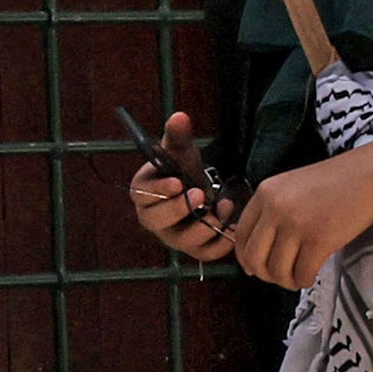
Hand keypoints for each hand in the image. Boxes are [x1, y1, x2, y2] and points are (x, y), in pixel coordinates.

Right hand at [123, 113, 227, 258]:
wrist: (202, 189)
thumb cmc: (184, 170)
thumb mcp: (182, 151)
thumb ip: (178, 136)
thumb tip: (179, 116)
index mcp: (144, 192)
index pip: (141, 195)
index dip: (157, 190)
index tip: (177, 182)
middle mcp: (153, 218)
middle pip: (154, 221)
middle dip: (177, 210)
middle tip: (199, 195)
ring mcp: (173, 236)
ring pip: (180, 241)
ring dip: (201, 227)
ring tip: (220, 209)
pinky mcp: (194, 249)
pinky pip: (204, 254)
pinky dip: (220, 243)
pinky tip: (231, 224)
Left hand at [224, 146, 372, 289]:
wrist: (372, 174)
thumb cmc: (335, 182)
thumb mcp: (292, 188)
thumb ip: (272, 213)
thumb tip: (255, 257)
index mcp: (266, 193)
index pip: (241, 236)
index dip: (247, 258)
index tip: (257, 267)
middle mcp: (276, 208)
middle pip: (255, 258)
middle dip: (266, 274)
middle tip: (281, 275)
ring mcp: (297, 224)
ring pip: (277, 271)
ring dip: (287, 280)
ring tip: (299, 274)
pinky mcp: (319, 240)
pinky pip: (302, 274)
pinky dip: (305, 280)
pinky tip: (312, 274)